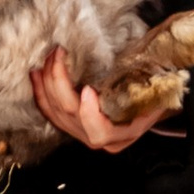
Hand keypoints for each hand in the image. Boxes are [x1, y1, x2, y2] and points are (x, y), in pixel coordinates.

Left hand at [31, 45, 159, 150]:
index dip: (90, 114)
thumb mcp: (157, 93)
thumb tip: (145, 62)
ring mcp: (82, 133)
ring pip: (56, 113)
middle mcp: (100, 138)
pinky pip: (50, 112)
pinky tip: (36, 75)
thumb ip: (148, 86)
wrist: (150, 105)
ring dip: (46, 85)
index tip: (88, 89)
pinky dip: (40, 93)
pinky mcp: (71, 126)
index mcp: (122, 134)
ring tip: (45, 60)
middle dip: (59, 84)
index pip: (99, 132)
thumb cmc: (155, 96)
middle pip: (71, 116)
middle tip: (59, 55)